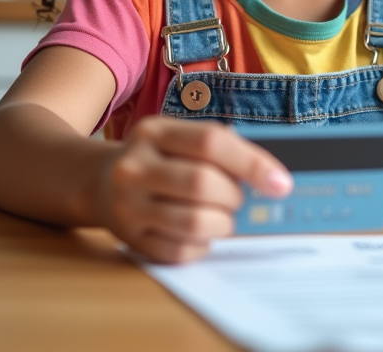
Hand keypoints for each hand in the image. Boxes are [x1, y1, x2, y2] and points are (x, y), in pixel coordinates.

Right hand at [100, 116, 292, 262]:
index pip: (211, 142)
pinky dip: (203, 244)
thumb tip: (271, 177)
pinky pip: (181, 250)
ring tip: (222, 217)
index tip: (280, 183)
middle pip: (202, 183)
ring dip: (222, 224)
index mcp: (153, 132)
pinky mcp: (130, 240)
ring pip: (194, 223)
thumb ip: (221, 148)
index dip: (252, 163)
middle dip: (234, 197)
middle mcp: (134, 167)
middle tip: (238, 200)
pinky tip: (200, 233)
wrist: (101, 183)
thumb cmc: (158, 159)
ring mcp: (128, 206)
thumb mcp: (179, 138)